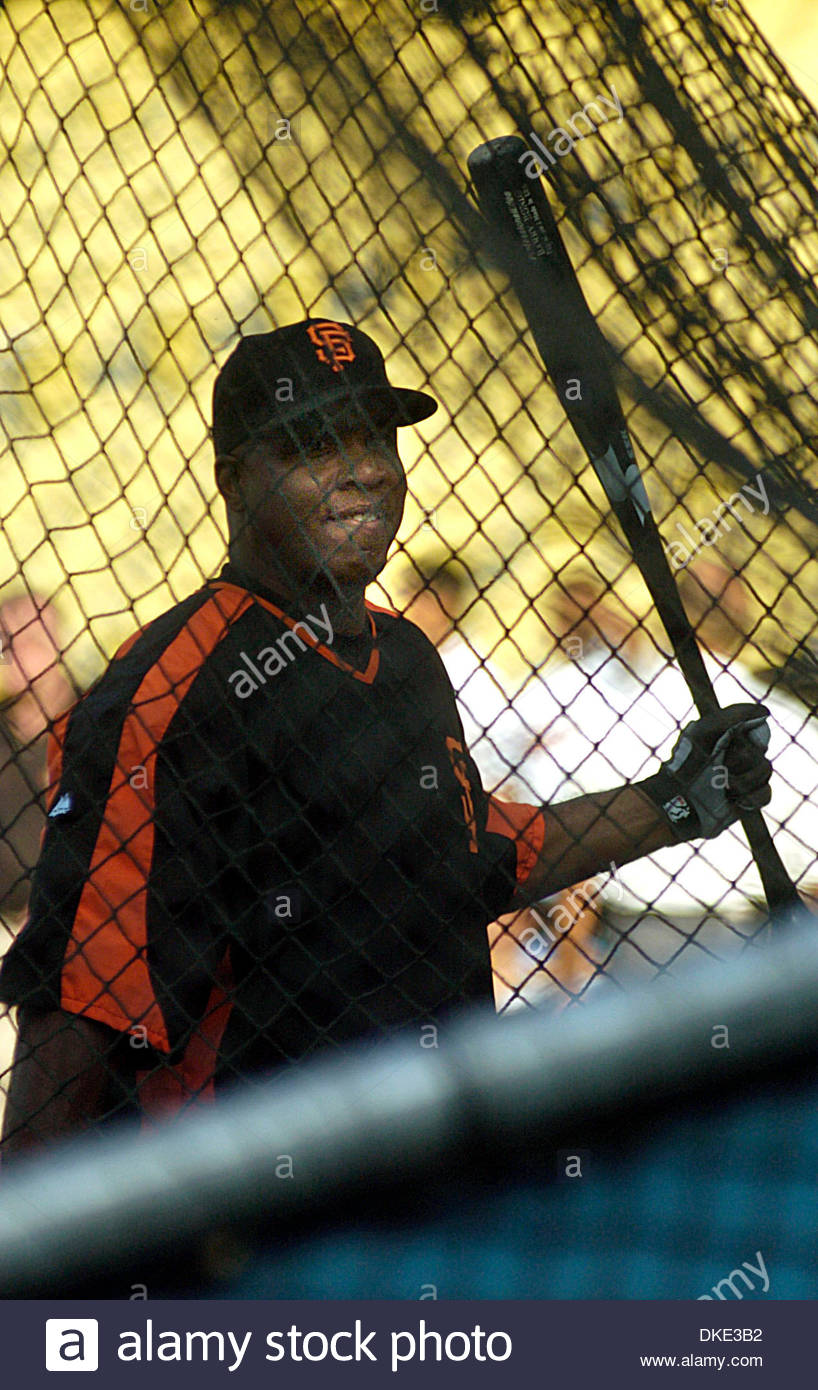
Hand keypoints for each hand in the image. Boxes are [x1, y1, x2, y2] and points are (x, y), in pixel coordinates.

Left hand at [641, 702, 772, 840]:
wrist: (679, 806)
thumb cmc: (687, 765)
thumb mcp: (704, 732)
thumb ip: (733, 715)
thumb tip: (766, 712)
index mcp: (725, 736)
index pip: (753, 727)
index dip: (748, 734)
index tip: (735, 740)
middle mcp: (736, 754)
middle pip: (760, 749)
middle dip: (741, 759)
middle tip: (720, 766)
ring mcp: (743, 776)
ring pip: (765, 770)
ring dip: (744, 779)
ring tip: (724, 786)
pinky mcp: (747, 799)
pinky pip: (765, 793)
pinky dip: (751, 796)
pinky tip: (734, 799)